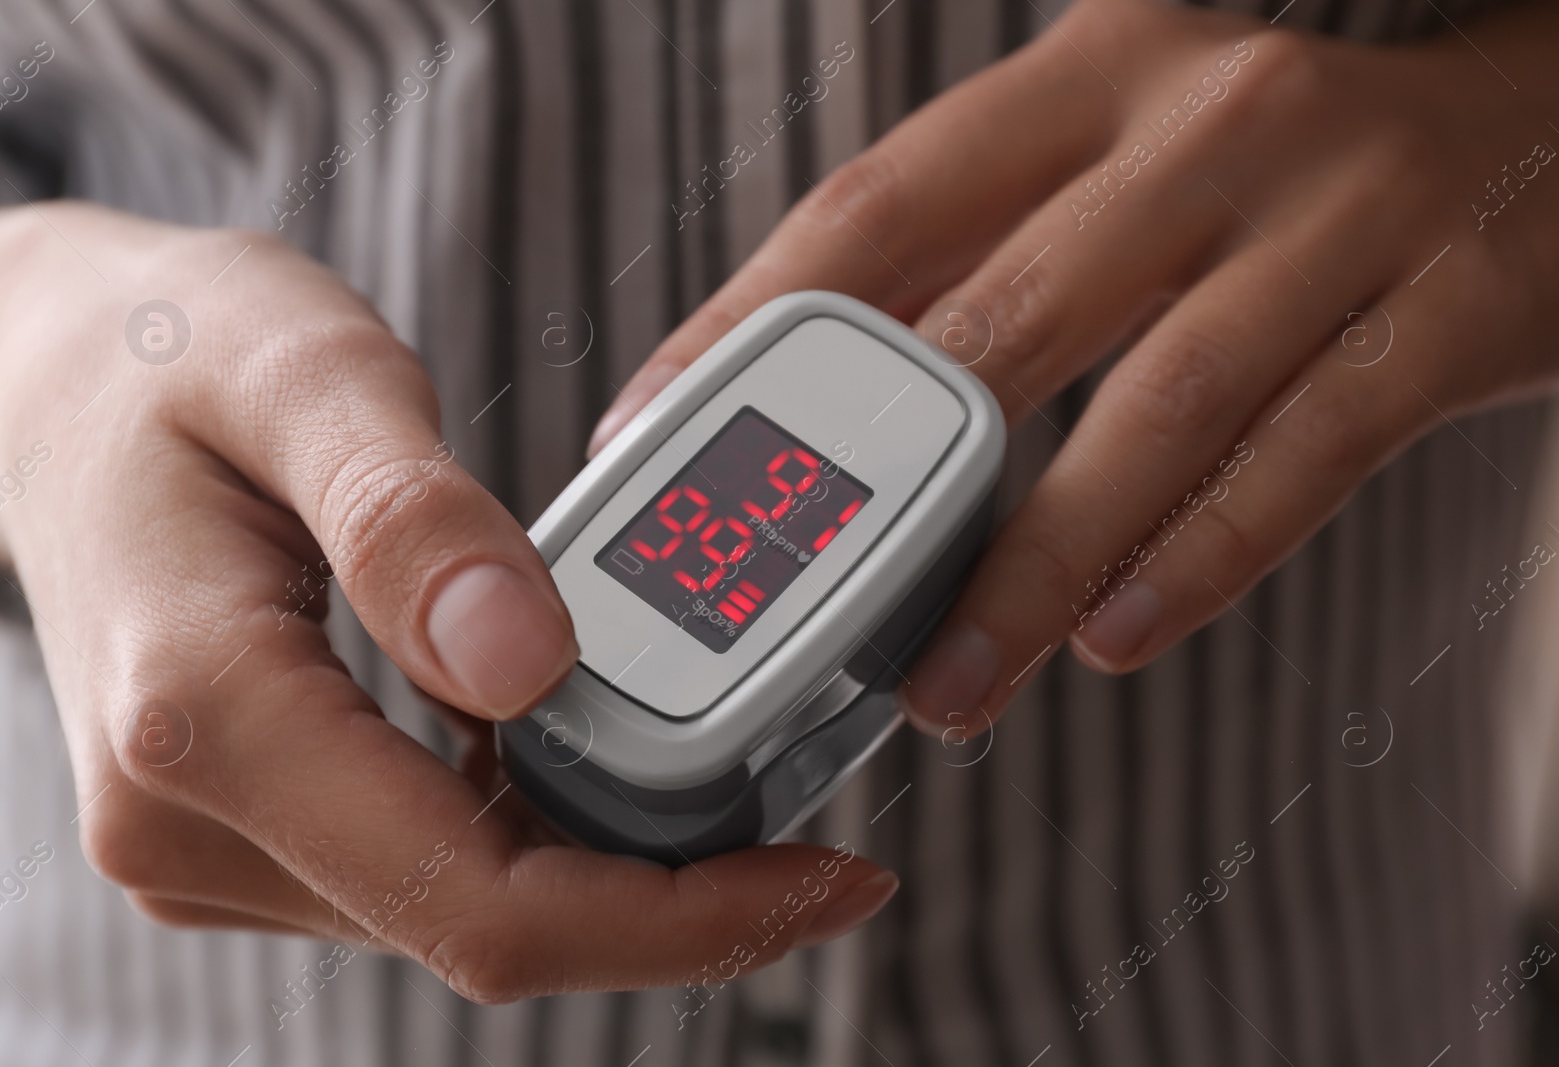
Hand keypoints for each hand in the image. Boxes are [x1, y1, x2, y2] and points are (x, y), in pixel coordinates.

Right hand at [0, 203, 894, 1000]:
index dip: (675, 917)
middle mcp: (193, 822)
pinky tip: (604, 751)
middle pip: (487, 930)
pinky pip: (427, 867)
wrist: (47, 389)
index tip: (826, 879)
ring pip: (463, 910)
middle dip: (670, 898)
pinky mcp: (250, 828)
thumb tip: (530, 665)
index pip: (476, 903)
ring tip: (726, 771)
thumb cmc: (167, 357)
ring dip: (607, 865)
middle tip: (815, 830)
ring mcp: (214, 842)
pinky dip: (537, 831)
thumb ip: (409, 518)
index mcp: (203, 716)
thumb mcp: (302, 374)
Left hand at [588, 0, 1558, 734]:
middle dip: (882, 493)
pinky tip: (1113, 641)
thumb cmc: (1283, 173)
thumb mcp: (1125, 159)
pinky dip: (1200, 557)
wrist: (1545, 123)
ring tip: (948, 685)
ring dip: (1031, 568)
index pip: (878, 209)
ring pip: (1148, 411)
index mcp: (1089, 82)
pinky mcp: (1448, 306)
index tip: (651, 433)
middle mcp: (1203, 124)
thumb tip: (826, 408)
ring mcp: (1336, 212)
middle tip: (794, 619)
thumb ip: (988, 260)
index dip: (748, 325)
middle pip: (1001, 321)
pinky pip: (1303, 454)